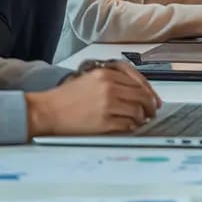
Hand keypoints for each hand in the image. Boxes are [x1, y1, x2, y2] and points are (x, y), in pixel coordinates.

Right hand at [26, 62, 160, 136]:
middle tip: (151, 111)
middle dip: (149, 105)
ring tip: (140, 120)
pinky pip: (127, 125)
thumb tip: (138, 92)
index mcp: (106, 74)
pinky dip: (132, 127)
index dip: (149, 91)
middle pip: (141, 96)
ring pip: (137, 111)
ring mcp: (108, 105)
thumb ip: (114, 81)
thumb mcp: (91, 79)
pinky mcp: (104, 123)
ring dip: (141, 117)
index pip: (138, 81)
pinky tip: (129, 127)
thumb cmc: (66, 98)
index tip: (154, 99)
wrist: (47, 111)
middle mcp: (110, 87)